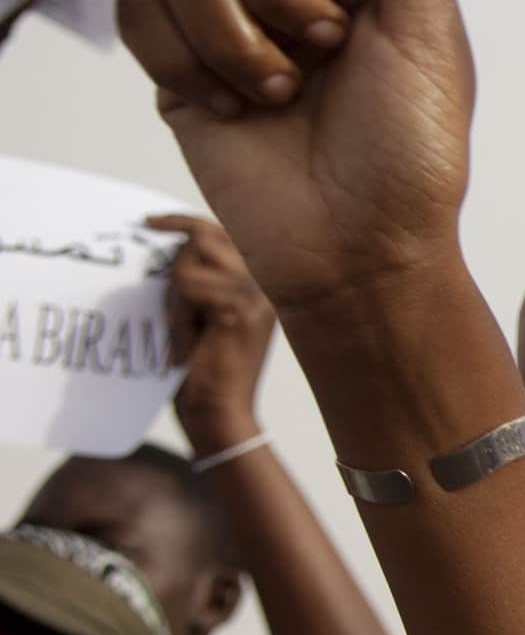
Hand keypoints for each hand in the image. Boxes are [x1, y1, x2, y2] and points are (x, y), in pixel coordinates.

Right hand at [116, 0, 475, 324]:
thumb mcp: (428, 30)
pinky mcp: (177, 60)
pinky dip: (186, 56)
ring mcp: (229, 13)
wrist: (358, 246)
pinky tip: (233, 106)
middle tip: (324, 47)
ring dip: (236, 27)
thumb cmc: (411, 148)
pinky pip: (139, 6)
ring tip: (283, 91)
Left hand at [154, 214, 277, 448]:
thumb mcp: (198, 313)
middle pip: (203, 238)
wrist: (218, 412)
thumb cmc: (200, 369)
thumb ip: (198, 279)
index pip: (222, 233)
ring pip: (189, 264)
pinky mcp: (240, 309)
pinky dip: (176, 317)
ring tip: (184, 335)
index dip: (183, 221)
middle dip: (175, 271)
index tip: (148, 222)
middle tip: (177, 318)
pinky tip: (186, 346)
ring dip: (174, 299)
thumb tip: (176, 240)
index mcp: (259, 286)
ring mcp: (257, 295)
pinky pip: (187, 287)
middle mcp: (266, 285)